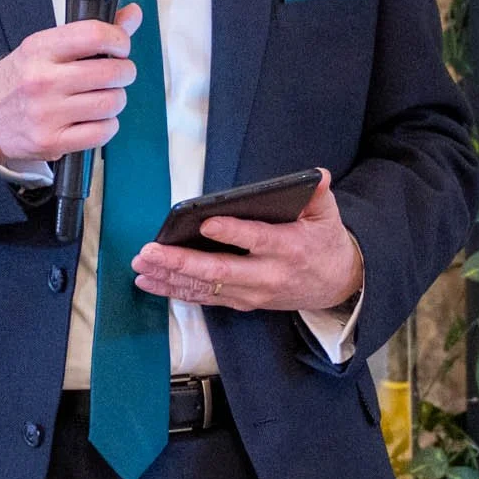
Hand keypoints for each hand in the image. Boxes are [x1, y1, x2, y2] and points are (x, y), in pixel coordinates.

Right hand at [0, 3, 142, 162]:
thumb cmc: (18, 81)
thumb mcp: (44, 48)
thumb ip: (90, 33)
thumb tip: (132, 14)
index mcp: (39, 49)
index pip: (94, 35)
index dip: (119, 39)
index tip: (120, 46)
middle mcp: (43, 80)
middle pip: (111, 71)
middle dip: (124, 71)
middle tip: (118, 73)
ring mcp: (48, 113)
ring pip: (112, 102)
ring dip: (116, 100)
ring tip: (104, 97)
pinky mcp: (52, 141)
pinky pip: (103, 132)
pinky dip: (107, 126)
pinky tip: (95, 119)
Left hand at [132, 167, 363, 313]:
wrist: (336, 286)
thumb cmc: (325, 244)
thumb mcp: (328, 215)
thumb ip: (318, 194)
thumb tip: (319, 175)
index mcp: (289, 249)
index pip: (257, 240)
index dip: (231, 233)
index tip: (205, 223)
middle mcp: (268, 276)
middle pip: (220, 271)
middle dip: (181, 262)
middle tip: (150, 251)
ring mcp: (253, 294)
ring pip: (206, 288)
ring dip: (170, 278)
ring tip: (141, 266)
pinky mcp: (243, 302)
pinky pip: (205, 298)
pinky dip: (176, 291)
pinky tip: (151, 282)